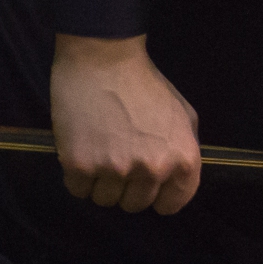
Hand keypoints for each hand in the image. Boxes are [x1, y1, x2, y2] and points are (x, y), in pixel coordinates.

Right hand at [48, 34, 202, 213]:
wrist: (102, 59)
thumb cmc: (145, 83)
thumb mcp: (183, 114)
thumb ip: (184, 148)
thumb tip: (175, 178)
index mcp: (183, 158)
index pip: (173, 204)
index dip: (159, 198)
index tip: (147, 187)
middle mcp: (153, 169)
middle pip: (136, 204)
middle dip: (127, 188)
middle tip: (118, 161)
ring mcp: (116, 169)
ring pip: (105, 200)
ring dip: (101, 183)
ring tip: (99, 154)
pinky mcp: (80, 165)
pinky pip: (78, 190)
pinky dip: (77, 178)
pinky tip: (81, 153)